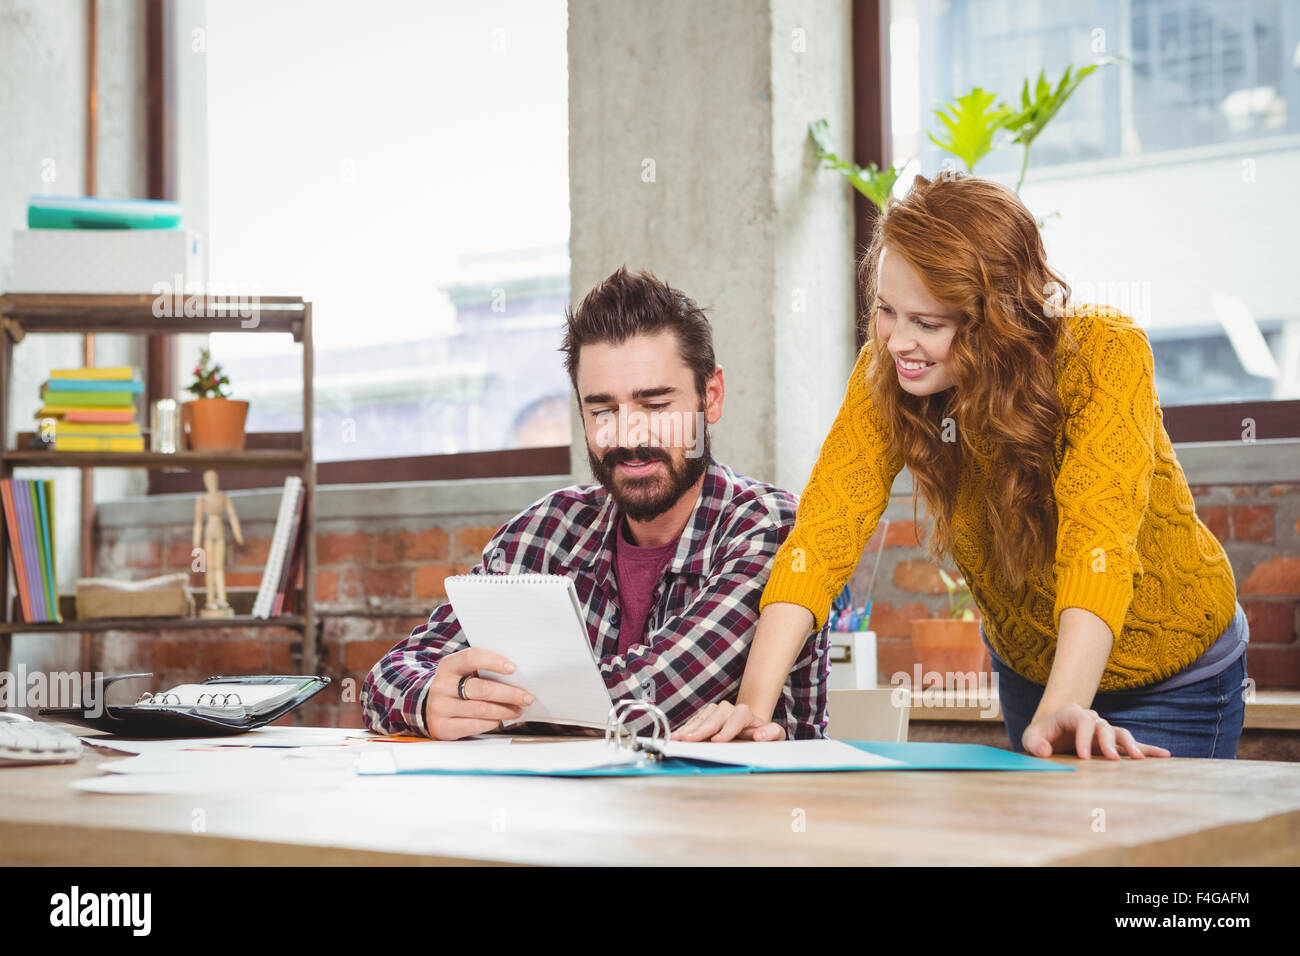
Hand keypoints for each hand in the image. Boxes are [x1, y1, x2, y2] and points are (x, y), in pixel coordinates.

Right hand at [424, 648, 532, 740]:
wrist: (428, 706)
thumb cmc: (455, 686)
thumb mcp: (462, 672)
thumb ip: (482, 669)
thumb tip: (517, 675)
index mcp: (448, 665)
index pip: (471, 658)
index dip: (494, 662)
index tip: (513, 668)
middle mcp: (442, 685)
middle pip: (481, 689)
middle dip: (509, 693)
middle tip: (526, 697)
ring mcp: (440, 707)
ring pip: (481, 709)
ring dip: (504, 710)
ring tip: (518, 709)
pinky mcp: (443, 726)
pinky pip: (475, 725)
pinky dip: (492, 722)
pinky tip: (500, 719)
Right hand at [671, 701, 785, 741]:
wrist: (751, 729)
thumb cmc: (762, 734)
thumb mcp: (775, 736)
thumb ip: (772, 734)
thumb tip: (759, 736)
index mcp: (746, 714)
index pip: (736, 718)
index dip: (727, 729)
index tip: (717, 741)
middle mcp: (728, 709)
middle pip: (714, 717)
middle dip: (701, 730)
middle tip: (689, 740)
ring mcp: (714, 712)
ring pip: (701, 718)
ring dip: (689, 729)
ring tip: (678, 739)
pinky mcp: (704, 717)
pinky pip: (693, 722)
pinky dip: (684, 730)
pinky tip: (676, 737)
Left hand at [1021, 703, 1170, 759]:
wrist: (1050, 734)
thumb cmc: (1040, 736)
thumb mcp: (1030, 738)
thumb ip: (1034, 743)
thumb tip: (1045, 752)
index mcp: (1071, 714)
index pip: (1082, 721)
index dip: (1084, 737)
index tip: (1082, 757)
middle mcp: (1090, 718)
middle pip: (1103, 727)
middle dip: (1108, 743)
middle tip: (1111, 759)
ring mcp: (1103, 729)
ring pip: (1120, 733)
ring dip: (1130, 745)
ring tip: (1139, 759)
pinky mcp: (1112, 741)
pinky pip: (1132, 743)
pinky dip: (1147, 749)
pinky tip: (1164, 755)